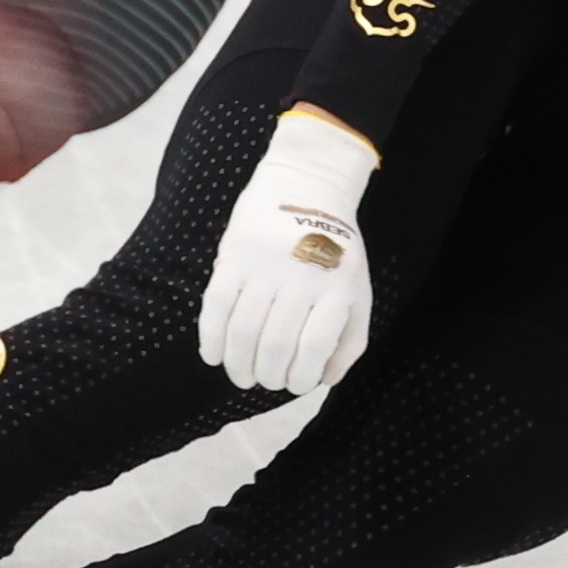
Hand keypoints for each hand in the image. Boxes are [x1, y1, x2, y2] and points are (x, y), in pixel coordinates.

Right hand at [196, 108, 380, 393]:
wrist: (306, 183)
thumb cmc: (334, 248)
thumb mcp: (357, 290)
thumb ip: (349, 339)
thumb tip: (325, 380)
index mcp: (336, 288)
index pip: (314, 347)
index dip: (301, 377)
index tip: (294, 385)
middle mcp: (301, 277)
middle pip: (274, 345)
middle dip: (267, 377)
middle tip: (264, 382)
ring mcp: (265, 265)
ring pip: (242, 331)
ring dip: (238, 365)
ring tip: (241, 376)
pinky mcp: (234, 255)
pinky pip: (215, 306)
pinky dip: (211, 338)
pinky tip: (212, 356)